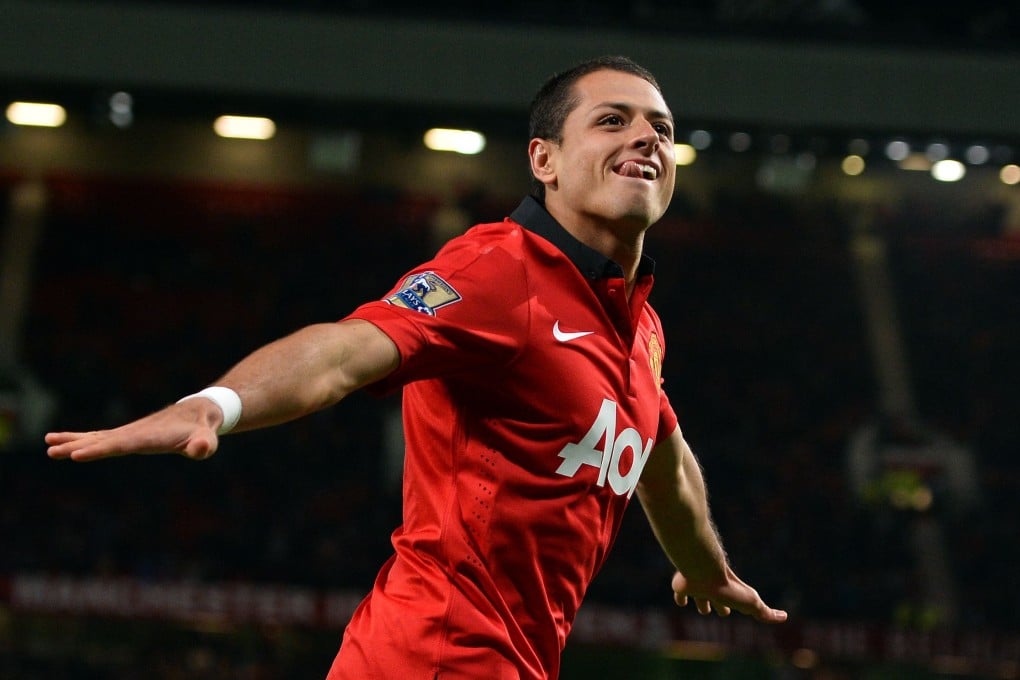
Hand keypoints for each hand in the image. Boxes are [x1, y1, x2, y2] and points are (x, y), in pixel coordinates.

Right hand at [45, 398, 223, 461]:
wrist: (200, 411)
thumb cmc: (202, 429)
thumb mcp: (207, 438)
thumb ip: (204, 445)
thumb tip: (201, 450)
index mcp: (148, 436)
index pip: (121, 444)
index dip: (100, 449)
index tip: (77, 453)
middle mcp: (134, 432)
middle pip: (102, 440)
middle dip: (77, 445)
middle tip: (52, 450)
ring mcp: (129, 433)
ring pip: (97, 437)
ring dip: (73, 440)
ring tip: (48, 444)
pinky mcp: (128, 435)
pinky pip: (100, 437)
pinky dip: (81, 439)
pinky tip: (63, 443)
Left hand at [671, 567, 787, 622]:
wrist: (702, 570)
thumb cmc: (726, 586)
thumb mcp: (750, 601)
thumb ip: (764, 612)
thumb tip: (784, 617)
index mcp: (727, 594)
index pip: (734, 603)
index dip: (738, 608)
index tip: (742, 611)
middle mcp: (713, 590)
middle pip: (718, 600)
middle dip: (720, 606)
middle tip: (723, 612)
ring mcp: (697, 587)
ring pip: (700, 597)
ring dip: (701, 603)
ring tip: (703, 609)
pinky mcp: (681, 587)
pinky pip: (680, 594)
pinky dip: (680, 598)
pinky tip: (680, 601)